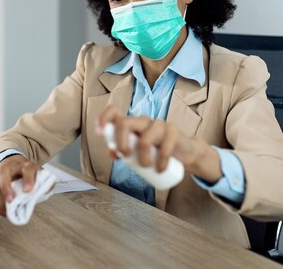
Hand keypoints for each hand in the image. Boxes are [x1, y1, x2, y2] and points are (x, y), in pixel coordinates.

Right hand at [0, 155, 41, 217]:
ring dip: (0, 200)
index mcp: (26, 166)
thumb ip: (46, 182)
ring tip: (7, 211)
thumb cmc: (29, 173)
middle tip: (10, 200)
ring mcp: (1, 176)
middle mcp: (11, 168)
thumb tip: (48, 189)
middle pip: (5, 175)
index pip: (28, 169)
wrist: (15, 164)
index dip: (28, 179)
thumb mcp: (39, 174)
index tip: (28, 191)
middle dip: (6, 188)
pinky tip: (3, 212)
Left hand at [97, 105, 221, 182]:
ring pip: (144, 138)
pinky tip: (160, 169)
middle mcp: (142, 121)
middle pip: (125, 124)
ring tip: (146, 167)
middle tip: (126, 156)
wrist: (184, 152)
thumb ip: (123, 151)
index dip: (103, 119)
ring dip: (143, 157)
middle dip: (121, 142)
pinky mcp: (173, 132)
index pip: (114, 113)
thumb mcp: (138, 152)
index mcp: (131, 124)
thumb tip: (110, 153)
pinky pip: (164, 147)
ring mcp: (158, 124)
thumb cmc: (157, 150)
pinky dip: (161, 162)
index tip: (99, 133)